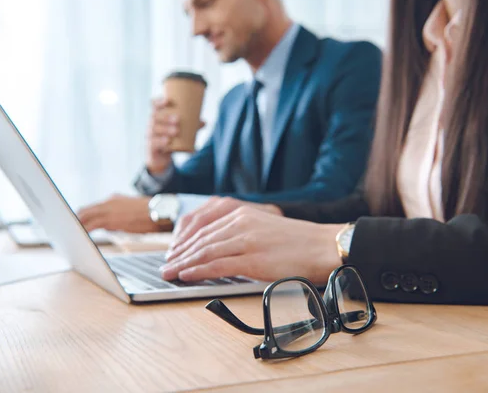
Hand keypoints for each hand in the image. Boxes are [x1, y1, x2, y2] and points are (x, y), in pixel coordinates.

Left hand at [77, 194, 159, 232]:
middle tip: (68, 231)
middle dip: (76, 220)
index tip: (75, 222)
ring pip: (85, 216)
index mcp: (114, 200)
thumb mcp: (132, 212)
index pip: (92, 207)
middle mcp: (108, 202)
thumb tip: (109, 226)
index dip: (82, 215)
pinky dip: (84, 230)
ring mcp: (108, 208)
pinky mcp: (110, 218)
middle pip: (84, 210)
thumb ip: (119, 216)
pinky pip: (91, 224)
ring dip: (77, 226)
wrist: (162, 211)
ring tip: (70, 235)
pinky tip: (80, 238)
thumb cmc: (152, 215)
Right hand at [146, 98, 204, 174]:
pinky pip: (153, 143)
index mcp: (157, 117)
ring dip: (165, 129)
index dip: (159, 102)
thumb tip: (205, 122)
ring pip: (155, 130)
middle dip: (166, 118)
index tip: (168, 100)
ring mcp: (149, 135)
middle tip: (178, 119)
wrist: (161, 156)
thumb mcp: (180, 131)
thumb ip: (191, 127)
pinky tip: (167, 141)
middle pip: (155, 117)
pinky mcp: (150, 146)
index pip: (154, 106)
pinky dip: (160, 142)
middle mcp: (151, 124)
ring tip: (176, 131)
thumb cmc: (170, 139)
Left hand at [161, 207, 342, 283]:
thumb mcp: (263, 227)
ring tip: (170, 273)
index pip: (203, 226)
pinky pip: (219, 265)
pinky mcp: (254, 259)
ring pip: (206, 251)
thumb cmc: (296, 241)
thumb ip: (240, 233)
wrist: (322, 245)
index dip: (183, 240)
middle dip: (179, 253)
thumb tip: (218, 249)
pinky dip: (200, 271)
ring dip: (184, 263)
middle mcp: (241, 222)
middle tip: (165, 265)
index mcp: (242, 213)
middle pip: (200, 239)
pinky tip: (187, 275)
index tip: (173, 251)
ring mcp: (247, 240)